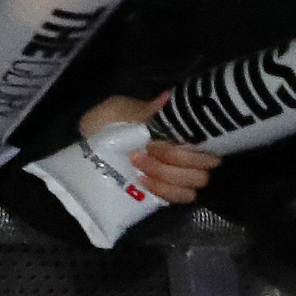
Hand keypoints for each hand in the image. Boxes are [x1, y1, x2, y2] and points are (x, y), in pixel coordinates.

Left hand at [77, 96, 220, 206]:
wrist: (89, 141)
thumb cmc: (108, 121)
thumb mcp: (120, 110)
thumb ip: (143, 110)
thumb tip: (166, 99)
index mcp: (180, 130)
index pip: (207, 144)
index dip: (186, 146)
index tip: (154, 142)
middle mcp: (187, 152)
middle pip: (205, 167)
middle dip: (176, 160)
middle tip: (146, 152)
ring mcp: (178, 173)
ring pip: (195, 183)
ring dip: (167, 176)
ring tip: (138, 165)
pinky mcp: (166, 189)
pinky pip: (182, 197)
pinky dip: (165, 190)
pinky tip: (142, 180)